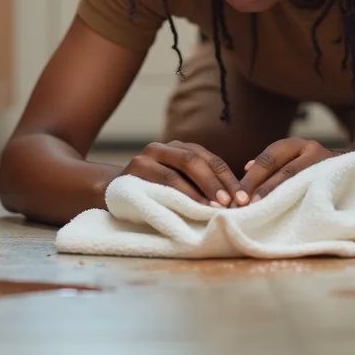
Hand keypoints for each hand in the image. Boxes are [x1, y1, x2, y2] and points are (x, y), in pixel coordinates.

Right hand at [121, 141, 241, 206]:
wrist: (110, 193)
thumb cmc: (153, 194)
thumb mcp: (178, 185)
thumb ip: (200, 185)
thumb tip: (237, 201)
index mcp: (181, 148)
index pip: (211, 160)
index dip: (229, 178)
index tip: (244, 199)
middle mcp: (165, 147)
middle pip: (196, 160)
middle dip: (217, 182)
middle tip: (232, 203)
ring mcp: (147, 156)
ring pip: (180, 168)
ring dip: (200, 190)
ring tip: (215, 207)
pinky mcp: (134, 168)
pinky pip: (161, 180)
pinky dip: (180, 194)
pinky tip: (191, 207)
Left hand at [239, 138, 335, 203]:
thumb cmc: (315, 167)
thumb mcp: (294, 159)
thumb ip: (272, 164)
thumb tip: (245, 168)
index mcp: (296, 144)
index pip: (268, 159)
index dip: (252, 179)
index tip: (237, 197)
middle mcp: (311, 149)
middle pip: (281, 169)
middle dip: (262, 189)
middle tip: (245, 207)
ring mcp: (325, 164)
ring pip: (297, 180)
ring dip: (277, 197)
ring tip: (261, 211)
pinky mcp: (336, 179)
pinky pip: (313, 191)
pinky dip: (297, 203)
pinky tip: (285, 215)